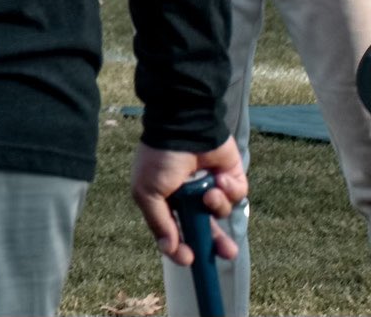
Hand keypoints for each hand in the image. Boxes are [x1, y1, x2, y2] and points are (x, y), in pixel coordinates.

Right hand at [132, 138, 247, 266]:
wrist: (185, 126)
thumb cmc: (161, 158)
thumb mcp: (148, 192)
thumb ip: (159, 223)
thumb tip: (169, 250)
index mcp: (166, 201)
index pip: (176, 231)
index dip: (183, 247)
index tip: (190, 258)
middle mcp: (190, 197)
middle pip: (207, 228)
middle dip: (216, 242)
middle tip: (226, 252)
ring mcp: (211, 187)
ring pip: (222, 212)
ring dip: (217, 205)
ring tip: (211, 191)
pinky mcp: (231, 178)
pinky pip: (237, 195)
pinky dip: (230, 189)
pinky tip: (220, 178)